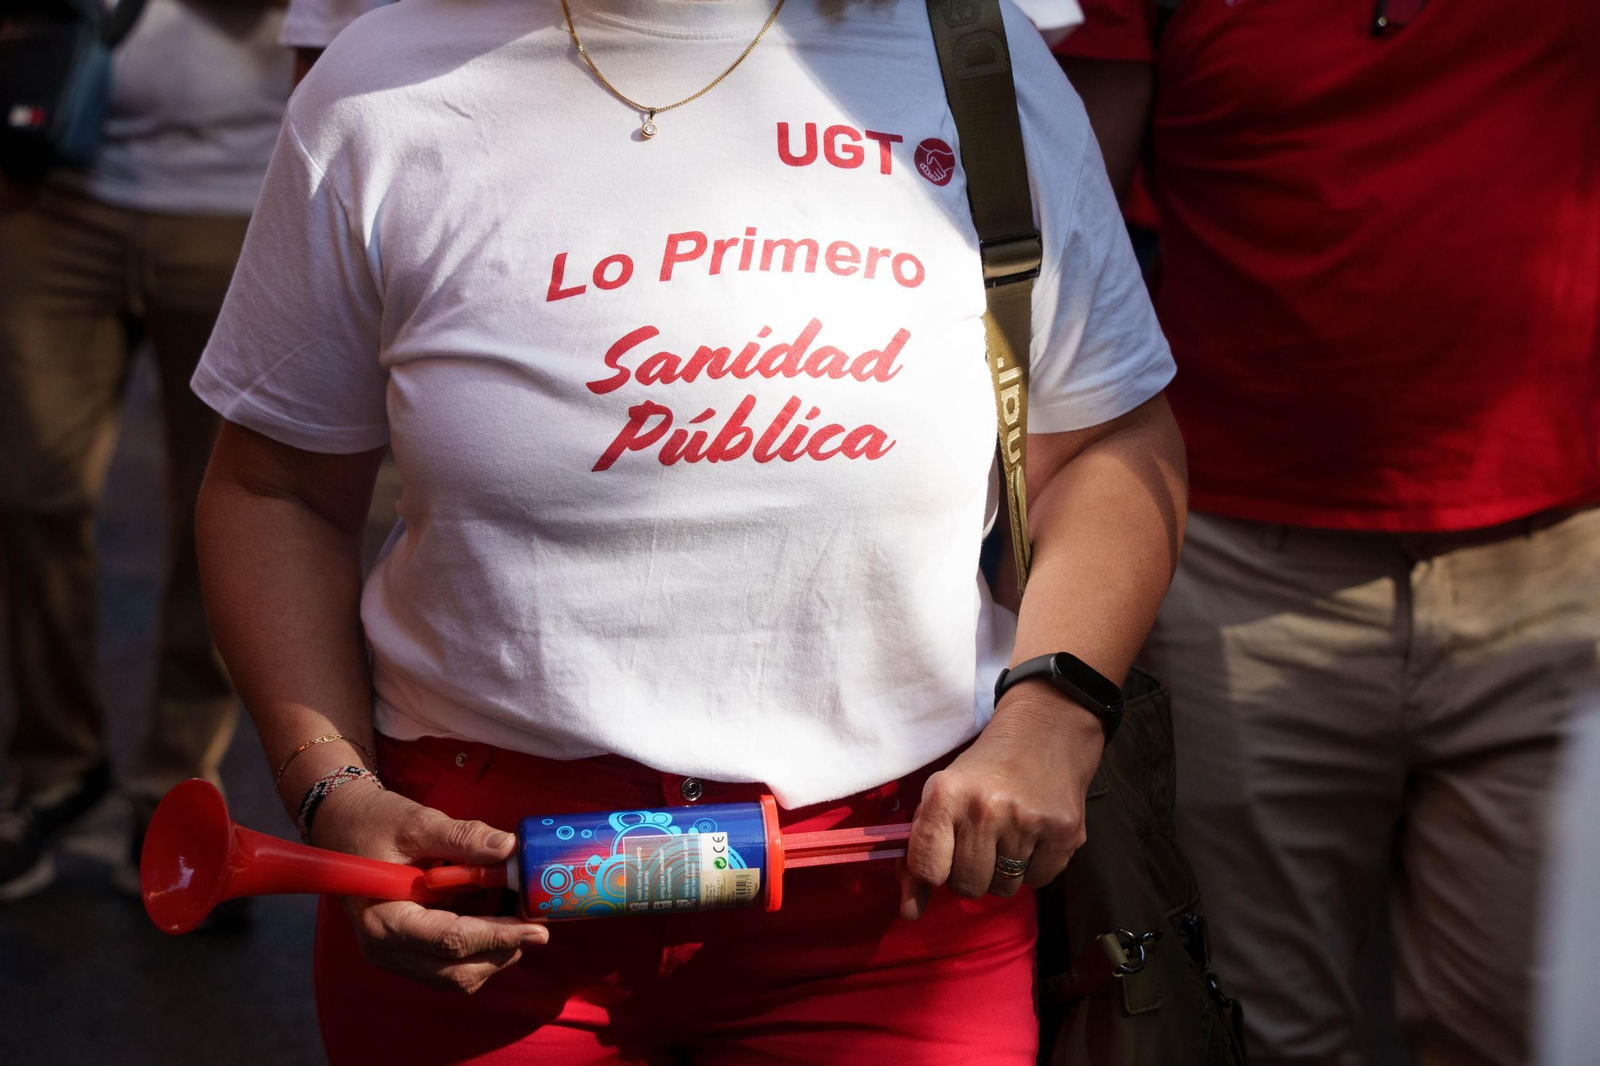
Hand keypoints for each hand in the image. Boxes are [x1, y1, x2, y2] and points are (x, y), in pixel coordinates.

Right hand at [311, 782, 548, 992]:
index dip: (499, 936)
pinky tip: (494, 917)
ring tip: (516, 916)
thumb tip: (508, 848)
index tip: (537, 929)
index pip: (452, 942)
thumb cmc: (373, 823)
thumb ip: (462, 837)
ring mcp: (395, 955)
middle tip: (537, 924)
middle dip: (503, 950)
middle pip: (458, 972)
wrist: (342, 826)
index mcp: (385, 920)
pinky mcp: (407, 951)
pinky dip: (480, 948)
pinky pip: (450, 965)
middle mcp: (386, 950)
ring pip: (458, 975)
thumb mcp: (417, 822)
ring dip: (495, 952)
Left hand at [899, 689, 1103, 918]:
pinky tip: (1033, 837)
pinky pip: (1038, 881)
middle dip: (969, 873)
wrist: (1046, 731)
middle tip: (979, 843)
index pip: (926, 869)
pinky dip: (1033, 868)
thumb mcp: (942, 794)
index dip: (928, 876)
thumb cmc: (984, 769)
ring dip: (1002, 872)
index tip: (936, 867)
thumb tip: (910, 912)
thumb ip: (920, 850)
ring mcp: (1028, 822)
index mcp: (946, 795)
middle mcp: (986, 809)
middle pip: (967, 887)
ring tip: (1008, 837)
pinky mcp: (1065, 833)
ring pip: (1003, 888)